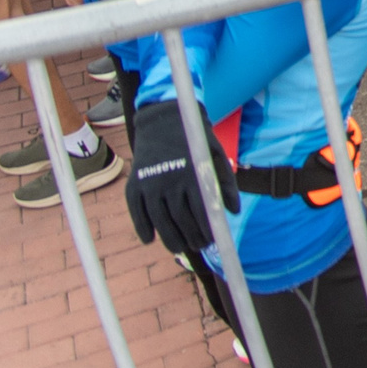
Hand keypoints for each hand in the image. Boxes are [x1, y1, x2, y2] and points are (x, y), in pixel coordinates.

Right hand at [125, 101, 239, 256]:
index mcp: (193, 173)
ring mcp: (149, 183)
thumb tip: (233, 212)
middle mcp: (170, 180)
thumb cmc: (196, 140)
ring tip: (179, 248)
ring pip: (159, 220)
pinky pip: (136, 212)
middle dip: (191, 237)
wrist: (165, 119)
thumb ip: (226, 184)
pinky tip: (150, 240)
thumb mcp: (216, 156)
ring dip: (169, 239)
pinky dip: (142, 228)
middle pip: (180, 219)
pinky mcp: (133, 184)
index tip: (212, 240)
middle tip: (198, 246)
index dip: (206, 229)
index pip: (201, 210)